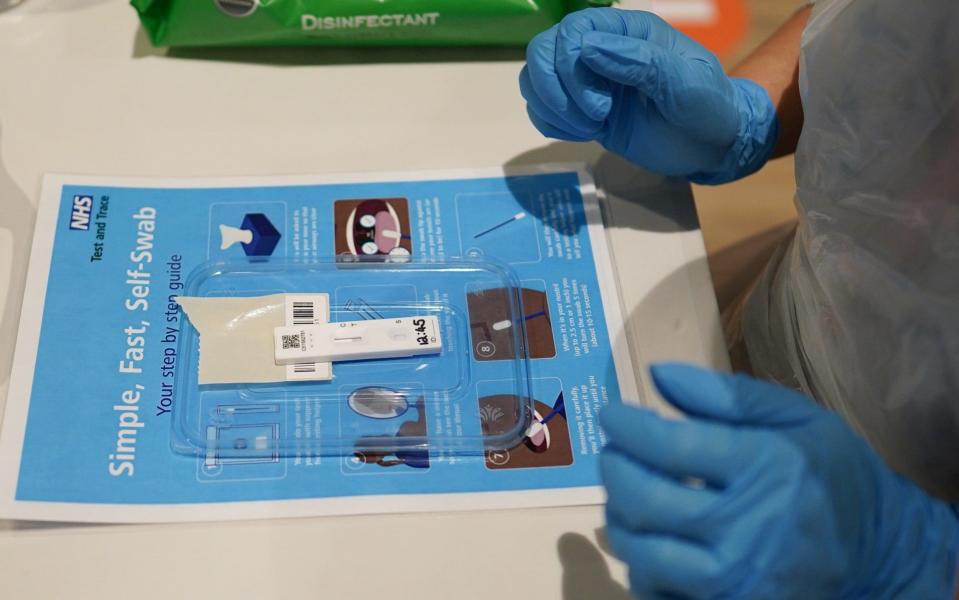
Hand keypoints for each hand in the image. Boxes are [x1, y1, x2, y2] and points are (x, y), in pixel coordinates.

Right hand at [520, 8, 777, 182]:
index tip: (601, 107)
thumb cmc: (707, 109)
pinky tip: (583, 133)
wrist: (713, 144)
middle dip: (556, 91)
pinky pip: (542, 108)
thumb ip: (640, 62)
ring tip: (589, 128)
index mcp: (626, 30)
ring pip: (535, 79)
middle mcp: (600, 48)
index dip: (571, 69)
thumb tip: (588, 48)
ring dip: (552, 108)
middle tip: (593, 120)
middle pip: (542, 52)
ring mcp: (587, 79)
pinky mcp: (581, 108)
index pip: (571, 31)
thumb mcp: (685, 84)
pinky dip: (552, 123)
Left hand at [600, 363, 958, 598]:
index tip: (612, 414)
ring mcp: (734, 580)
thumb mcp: (796, 418)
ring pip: (641, 552)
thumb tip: (657, 375)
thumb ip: (725, 395)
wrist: (877, 557)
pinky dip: (640, 563)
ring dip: (619, 516)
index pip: (670, 446)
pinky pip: (655, 591)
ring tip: (628, 492)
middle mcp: (747, 529)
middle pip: (645, 501)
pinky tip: (652, 537)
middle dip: (614, 470)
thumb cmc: (830, 475)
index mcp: (766, 468)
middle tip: (613, 453)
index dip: (627, 426)